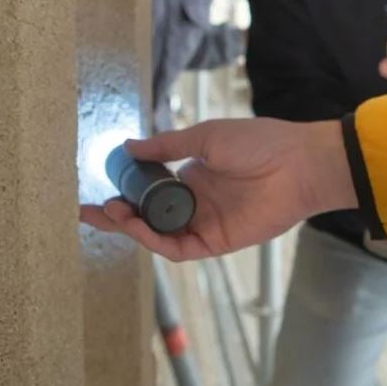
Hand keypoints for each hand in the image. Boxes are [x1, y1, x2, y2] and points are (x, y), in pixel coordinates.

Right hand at [79, 119, 353, 260]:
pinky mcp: (217, 242)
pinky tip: (138, 225)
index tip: (101, 184)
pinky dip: (155, 241)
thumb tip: (128, 146)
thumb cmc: (259, 142)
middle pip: (148, 217)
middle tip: (87, 209)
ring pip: (158, 235)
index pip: (150, 190)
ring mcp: (205, 224)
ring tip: (110, 212)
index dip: (125, 190)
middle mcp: (196, 203)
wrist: (299, 162)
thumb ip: (168, 145)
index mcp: (194, 176)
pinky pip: (179, 248)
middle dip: (116, 216)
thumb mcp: (206, 137)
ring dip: (131, 227)